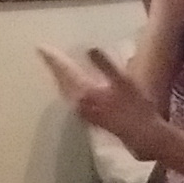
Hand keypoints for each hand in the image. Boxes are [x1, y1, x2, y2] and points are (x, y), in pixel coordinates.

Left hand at [38, 45, 168, 159]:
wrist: (141, 134)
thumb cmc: (135, 107)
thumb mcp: (123, 81)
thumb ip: (105, 65)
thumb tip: (89, 49)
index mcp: (85, 91)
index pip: (64, 71)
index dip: (54, 59)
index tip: (42, 47)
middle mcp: (78, 102)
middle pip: (61, 81)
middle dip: (54, 67)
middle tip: (46, 54)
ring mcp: (82, 111)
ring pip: (64, 91)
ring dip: (59, 78)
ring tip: (55, 66)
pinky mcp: (88, 117)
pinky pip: (70, 98)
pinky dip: (66, 88)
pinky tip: (70, 86)